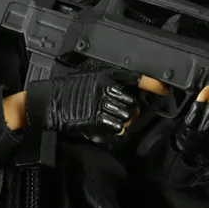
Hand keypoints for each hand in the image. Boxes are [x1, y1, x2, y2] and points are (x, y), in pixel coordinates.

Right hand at [25, 69, 141, 135]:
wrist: (45, 102)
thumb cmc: (64, 90)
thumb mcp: (89, 80)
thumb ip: (109, 87)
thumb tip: (129, 99)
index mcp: (104, 77)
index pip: (134, 78)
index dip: (151, 84)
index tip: (163, 89)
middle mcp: (104, 89)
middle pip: (132, 103)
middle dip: (130, 110)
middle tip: (121, 112)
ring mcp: (100, 105)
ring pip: (125, 117)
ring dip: (122, 121)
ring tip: (111, 120)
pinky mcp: (94, 120)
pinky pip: (114, 128)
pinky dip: (113, 130)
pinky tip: (105, 128)